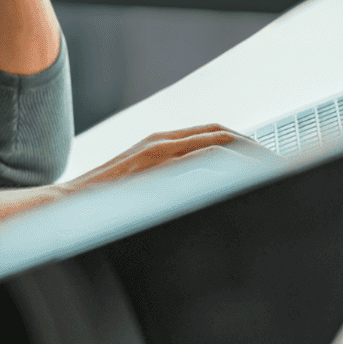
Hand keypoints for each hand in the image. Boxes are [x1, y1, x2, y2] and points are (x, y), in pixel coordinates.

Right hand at [59, 123, 281, 194]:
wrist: (62, 210)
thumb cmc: (97, 208)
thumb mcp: (137, 191)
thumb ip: (164, 188)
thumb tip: (190, 202)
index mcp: (159, 145)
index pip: (211, 135)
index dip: (241, 145)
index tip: (264, 162)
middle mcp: (161, 142)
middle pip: (220, 134)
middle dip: (254, 147)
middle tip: (280, 166)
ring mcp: (158, 151)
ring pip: (218, 141)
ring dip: (250, 154)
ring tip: (274, 171)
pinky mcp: (155, 166)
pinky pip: (203, 157)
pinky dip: (231, 163)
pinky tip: (248, 178)